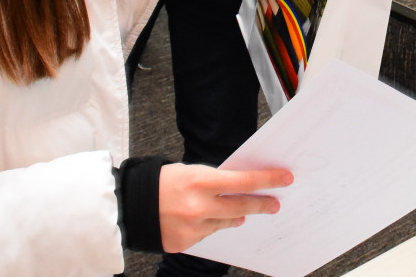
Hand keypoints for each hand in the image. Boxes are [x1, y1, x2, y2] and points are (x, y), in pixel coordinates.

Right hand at [158, 163, 292, 253]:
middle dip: (262, 204)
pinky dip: (208, 226)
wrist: (129, 205)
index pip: (244, 181)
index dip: (268, 180)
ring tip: (237, 209)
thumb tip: (241, 189)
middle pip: (242, 206)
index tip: (286, 178)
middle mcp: (199, 207)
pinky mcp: (185, 243)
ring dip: (233, 215)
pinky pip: (207, 234)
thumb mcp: (191, 171)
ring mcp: (192, 228)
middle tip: (275, 203)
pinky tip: (200, 218)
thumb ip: (216, 181)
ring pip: (226, 223)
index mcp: (201, 182)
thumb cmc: (162, 182)